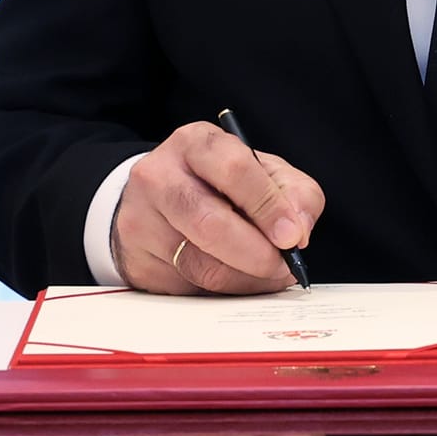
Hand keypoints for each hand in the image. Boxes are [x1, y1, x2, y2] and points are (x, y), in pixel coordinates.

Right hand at [113, 121, 324, 294]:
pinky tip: (236, 279)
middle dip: (257, 252)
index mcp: (196, 143)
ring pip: (200, 264)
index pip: (235, 170)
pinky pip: (189, 288)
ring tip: (267, 274)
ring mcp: (141, 220)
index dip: (268, 206)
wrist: (158, 198)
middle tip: (282, 265)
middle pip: (211, 222)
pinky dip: (223, 291)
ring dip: (245, 278)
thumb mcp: (262, 171)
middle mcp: (159, 177)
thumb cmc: (218, 183)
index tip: (292, 236)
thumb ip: (294, 193)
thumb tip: (298, 231)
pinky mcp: (137, 261)